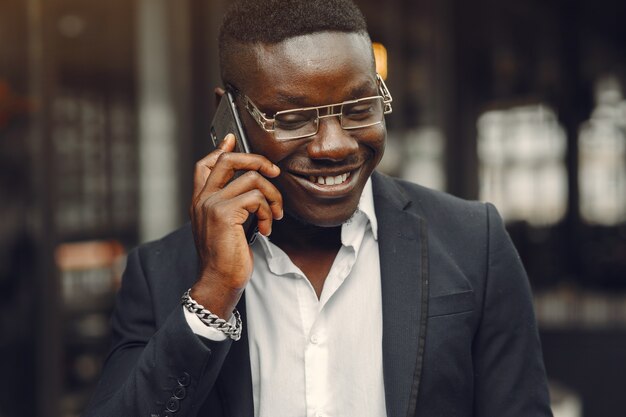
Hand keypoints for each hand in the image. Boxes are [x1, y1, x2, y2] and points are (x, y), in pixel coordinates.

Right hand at [189, 134, 282, 317]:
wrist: (219, 281)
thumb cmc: (226, 258)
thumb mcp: (225, 228)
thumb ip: (232, 206)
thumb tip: (251, 189)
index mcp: (200, 202)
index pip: (204, 165)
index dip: (221, 149)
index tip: (233, 140)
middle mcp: (202, 200)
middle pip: (227, 160)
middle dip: (256, 160)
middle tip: (274, 172)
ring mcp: (211, 205)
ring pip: (251, 179)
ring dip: (272, 196)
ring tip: (274, 216)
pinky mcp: (224, 214)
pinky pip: (256, 198)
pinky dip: (268, 212)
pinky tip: (267, 229)